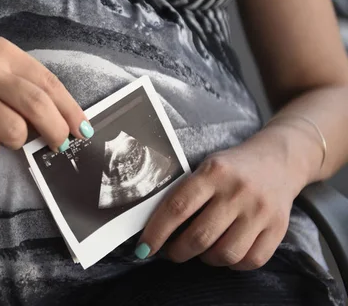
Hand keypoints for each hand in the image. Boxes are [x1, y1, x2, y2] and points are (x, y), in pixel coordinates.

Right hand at [0, 37, 92, 157]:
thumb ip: (26, 86)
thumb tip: (64, 122)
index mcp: (2, 52)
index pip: (48, 83)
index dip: (70, 110)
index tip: (82, 129)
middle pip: (37, 106)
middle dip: (57, 131)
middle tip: (61, 145)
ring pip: (14, 132)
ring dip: (15, 141)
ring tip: (1, 133)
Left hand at [136, 130, 310, 269]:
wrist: (279, 160)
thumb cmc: (232, 168)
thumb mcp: (206, 168)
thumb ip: (185, 193)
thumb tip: (156, 229)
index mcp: (214, 173)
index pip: (178, 208)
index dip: (157, 232)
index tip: (144, 248)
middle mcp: (238, 191)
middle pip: (200, 237)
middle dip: (178, 251)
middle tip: (171, 252)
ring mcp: (260, 211)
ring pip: (224, 254)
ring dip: (205, 259)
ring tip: (201, 250)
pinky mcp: (278, 228)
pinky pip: (251, 261)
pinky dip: (232, 264)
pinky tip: (225, 252)